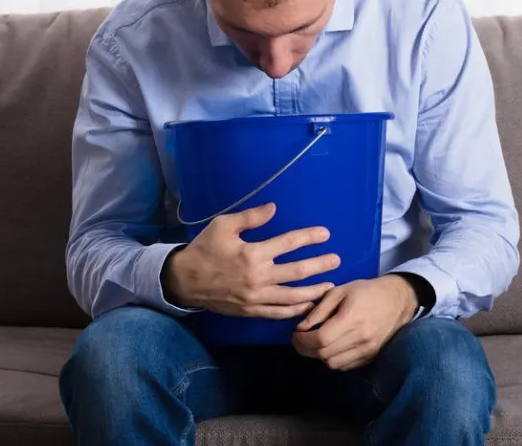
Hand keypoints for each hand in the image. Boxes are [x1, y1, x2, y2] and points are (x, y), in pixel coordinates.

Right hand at [163, 203, 341, 318]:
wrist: (185, 280)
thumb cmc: (205, 249)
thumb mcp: (223, 226)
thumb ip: (250, 218)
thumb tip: (274, 208)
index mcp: (252, 254)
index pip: (288, 243)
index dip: (308, 237)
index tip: (325, 234)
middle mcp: (258, 277)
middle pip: (297, 272)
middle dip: (320, 265)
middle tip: (337, 261)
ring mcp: (256, 297)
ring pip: (293, 296)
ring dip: (314, 291)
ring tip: (330, 286)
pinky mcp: (251, 310)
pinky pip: (279, 313)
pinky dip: (296, 311)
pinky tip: (308, 306)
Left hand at [292, 275, 416, 370]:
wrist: (398, 300)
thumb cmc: (366, 291)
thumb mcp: (339, 291)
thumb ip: (319, 310)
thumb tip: (302, 328)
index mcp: (351, 318)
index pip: (320, 339)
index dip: (302, 340)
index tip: (296, 333)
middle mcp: (361, 337)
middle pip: (324, 354)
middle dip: (306, 349)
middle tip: (300, 339)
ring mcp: (368, 350)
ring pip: (333, 363)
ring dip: (319, 355)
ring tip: (316, 342)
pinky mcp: (371, 357)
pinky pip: (345, 366)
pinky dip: (333, 359)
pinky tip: (331, 347)